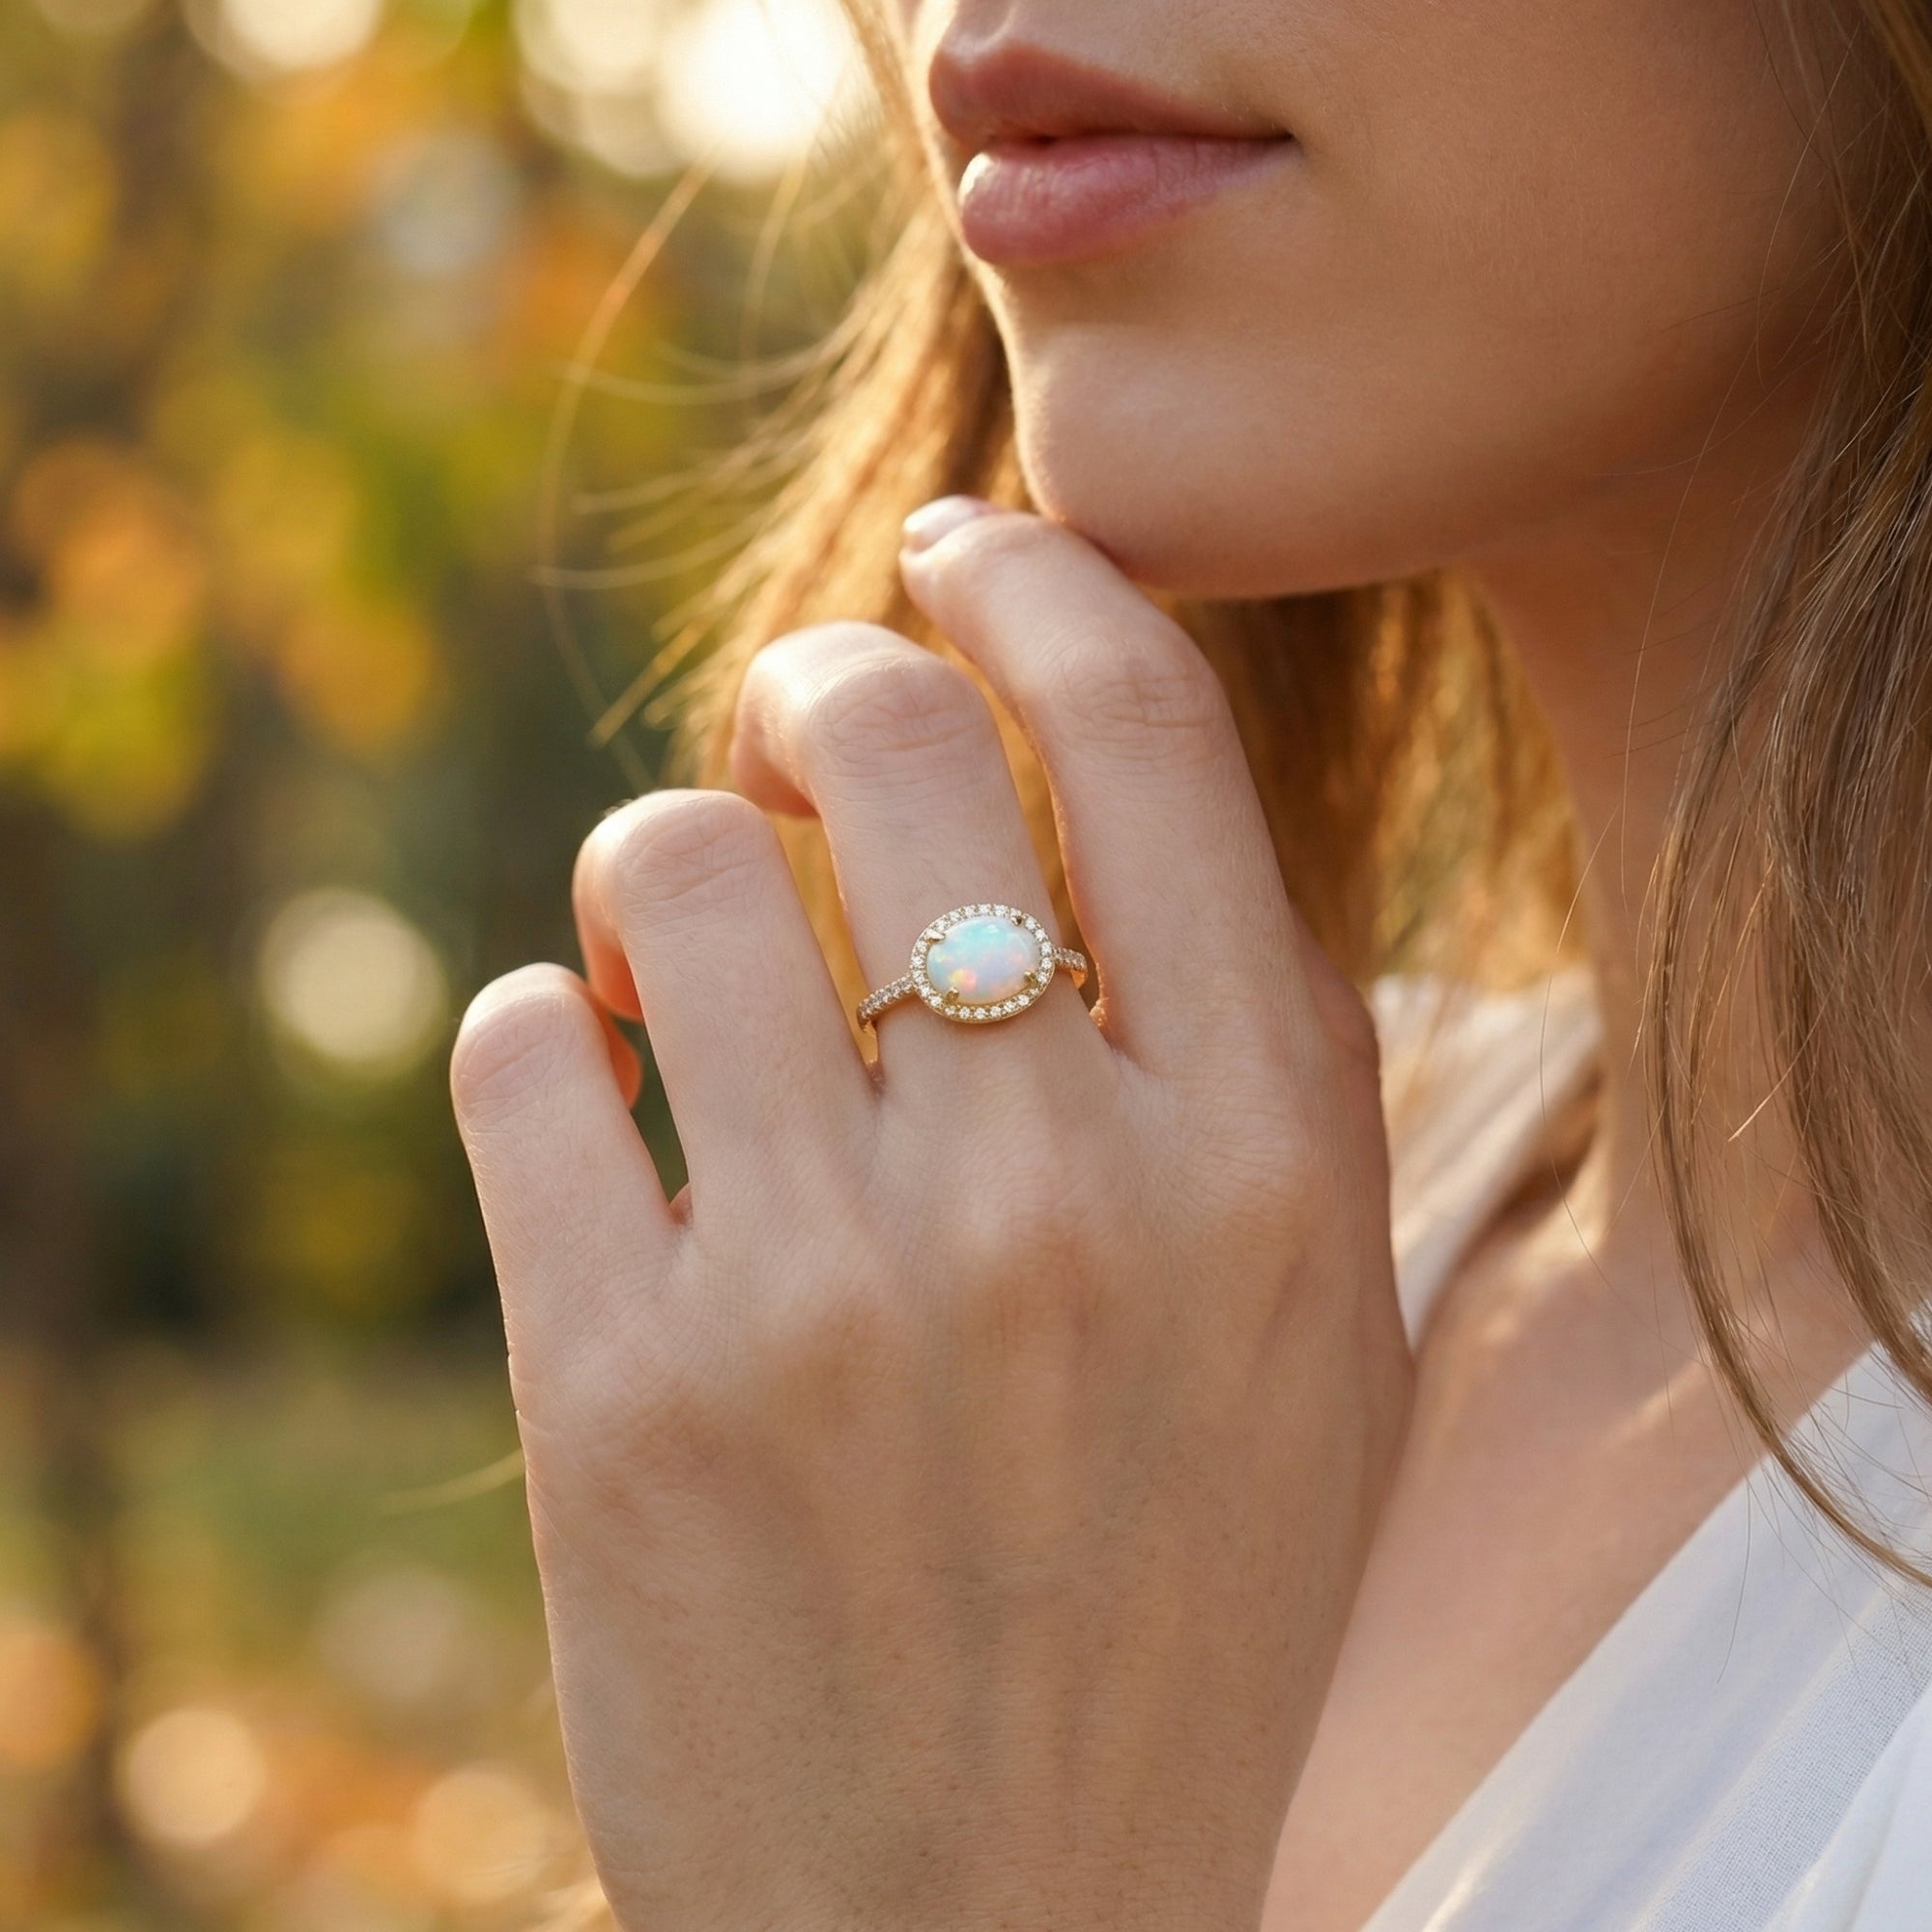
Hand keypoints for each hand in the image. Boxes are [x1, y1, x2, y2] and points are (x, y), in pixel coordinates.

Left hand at [450, 504, 1412, 1931]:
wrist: (988, 1926)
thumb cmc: (1164, 1605)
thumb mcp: (1316, 1336)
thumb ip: (1267, 1058)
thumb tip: (1112, 792)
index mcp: (1265, 1164)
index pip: (1147, 726)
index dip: (1034, 579)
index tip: (963, 553)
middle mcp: (1059, 1194)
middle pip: (888, 730)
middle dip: (817, 679)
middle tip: (793, 738)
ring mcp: (825, 1289)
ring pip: (668, 865)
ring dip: (652, 870)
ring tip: (672, 965)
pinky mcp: (620, 1387)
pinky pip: (516, 1050)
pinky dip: (539, 1039)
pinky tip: (597, 1115)